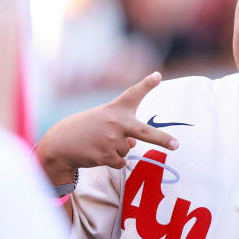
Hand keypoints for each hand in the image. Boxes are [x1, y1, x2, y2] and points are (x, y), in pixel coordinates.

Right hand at [35, 72, 177, 184]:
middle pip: (145, 133)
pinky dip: (113, 161)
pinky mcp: (105, 156)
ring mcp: (111, 140)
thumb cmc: (88, 127)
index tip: (157, 76)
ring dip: (117, 150)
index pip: (133, 94)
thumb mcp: (106, 120)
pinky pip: (120, 162)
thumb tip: (133, 146)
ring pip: (127, 151)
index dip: (147, 84)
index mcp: (116, 109)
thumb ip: (124, 128)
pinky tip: (98, 153)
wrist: (61, 142)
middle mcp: (116, 123)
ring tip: (100, 143)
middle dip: (162, 139)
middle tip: (176, 145)